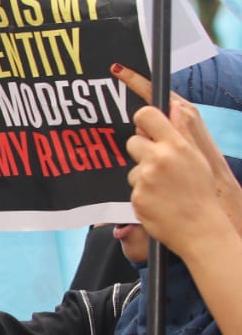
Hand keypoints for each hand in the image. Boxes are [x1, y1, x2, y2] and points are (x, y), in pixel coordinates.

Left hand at [114, 64, 241, 236]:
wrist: (199, 227)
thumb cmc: (200, 192)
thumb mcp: (197, 158)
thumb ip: (182, 133)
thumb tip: (173, 107)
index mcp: (176, 145)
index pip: (146, 115)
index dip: (143, 120)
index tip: (145, 127)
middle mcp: (158, 158)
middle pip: (132, 142)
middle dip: (141, 151)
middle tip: (158, 165)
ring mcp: (145, 178)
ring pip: (133, 168)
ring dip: (143, 176)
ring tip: (164, 189)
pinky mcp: (136, 196)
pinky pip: (132, 188)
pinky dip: (142, 193)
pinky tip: (159, 201)